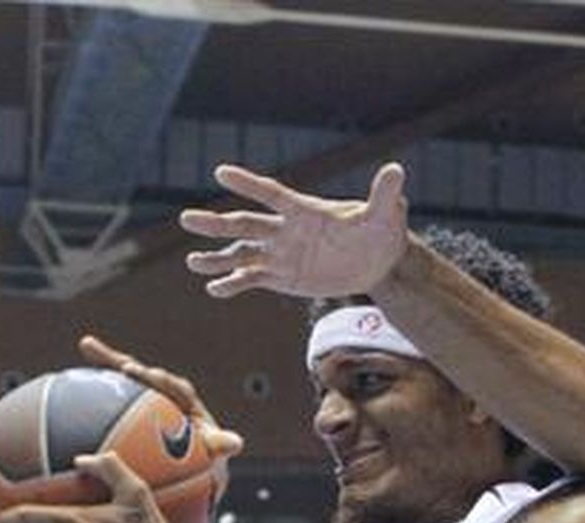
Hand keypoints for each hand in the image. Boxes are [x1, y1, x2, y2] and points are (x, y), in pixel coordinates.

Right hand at [77, 334, 243, 489]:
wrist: (191, 472)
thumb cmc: (204, 463)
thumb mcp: (213, 455)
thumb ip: (219, 447)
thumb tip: (234, 442)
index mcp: (188, 407)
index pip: (177, 389)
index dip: (162, 382)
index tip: (149, 376)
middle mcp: (167, 399)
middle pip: (149, 378)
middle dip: (135, 367)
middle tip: (120, 363)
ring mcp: (148, 404)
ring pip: (127, 382)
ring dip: (108, 362)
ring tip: (88, 344)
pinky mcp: (131, 413)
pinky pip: (110, 401)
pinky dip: (92, 393)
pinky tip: (64, 385)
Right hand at [180, 162, 409, 298]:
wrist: (378, 262)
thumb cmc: (381, 232)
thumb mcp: (385, 215)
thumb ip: (384, 195)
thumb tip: (396, 171)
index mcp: (305, 211)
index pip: (272, 195)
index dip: (248, 184)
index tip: (221, 172)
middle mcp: (287, 231)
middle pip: (246, 224)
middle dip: (217, 223)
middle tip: (187, 219)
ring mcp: (282, 254)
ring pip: (242, 253)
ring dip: (218, 257)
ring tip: (193, 262)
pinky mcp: (283, 277)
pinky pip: (252, 279)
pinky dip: (234, 284)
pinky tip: (214, 289)